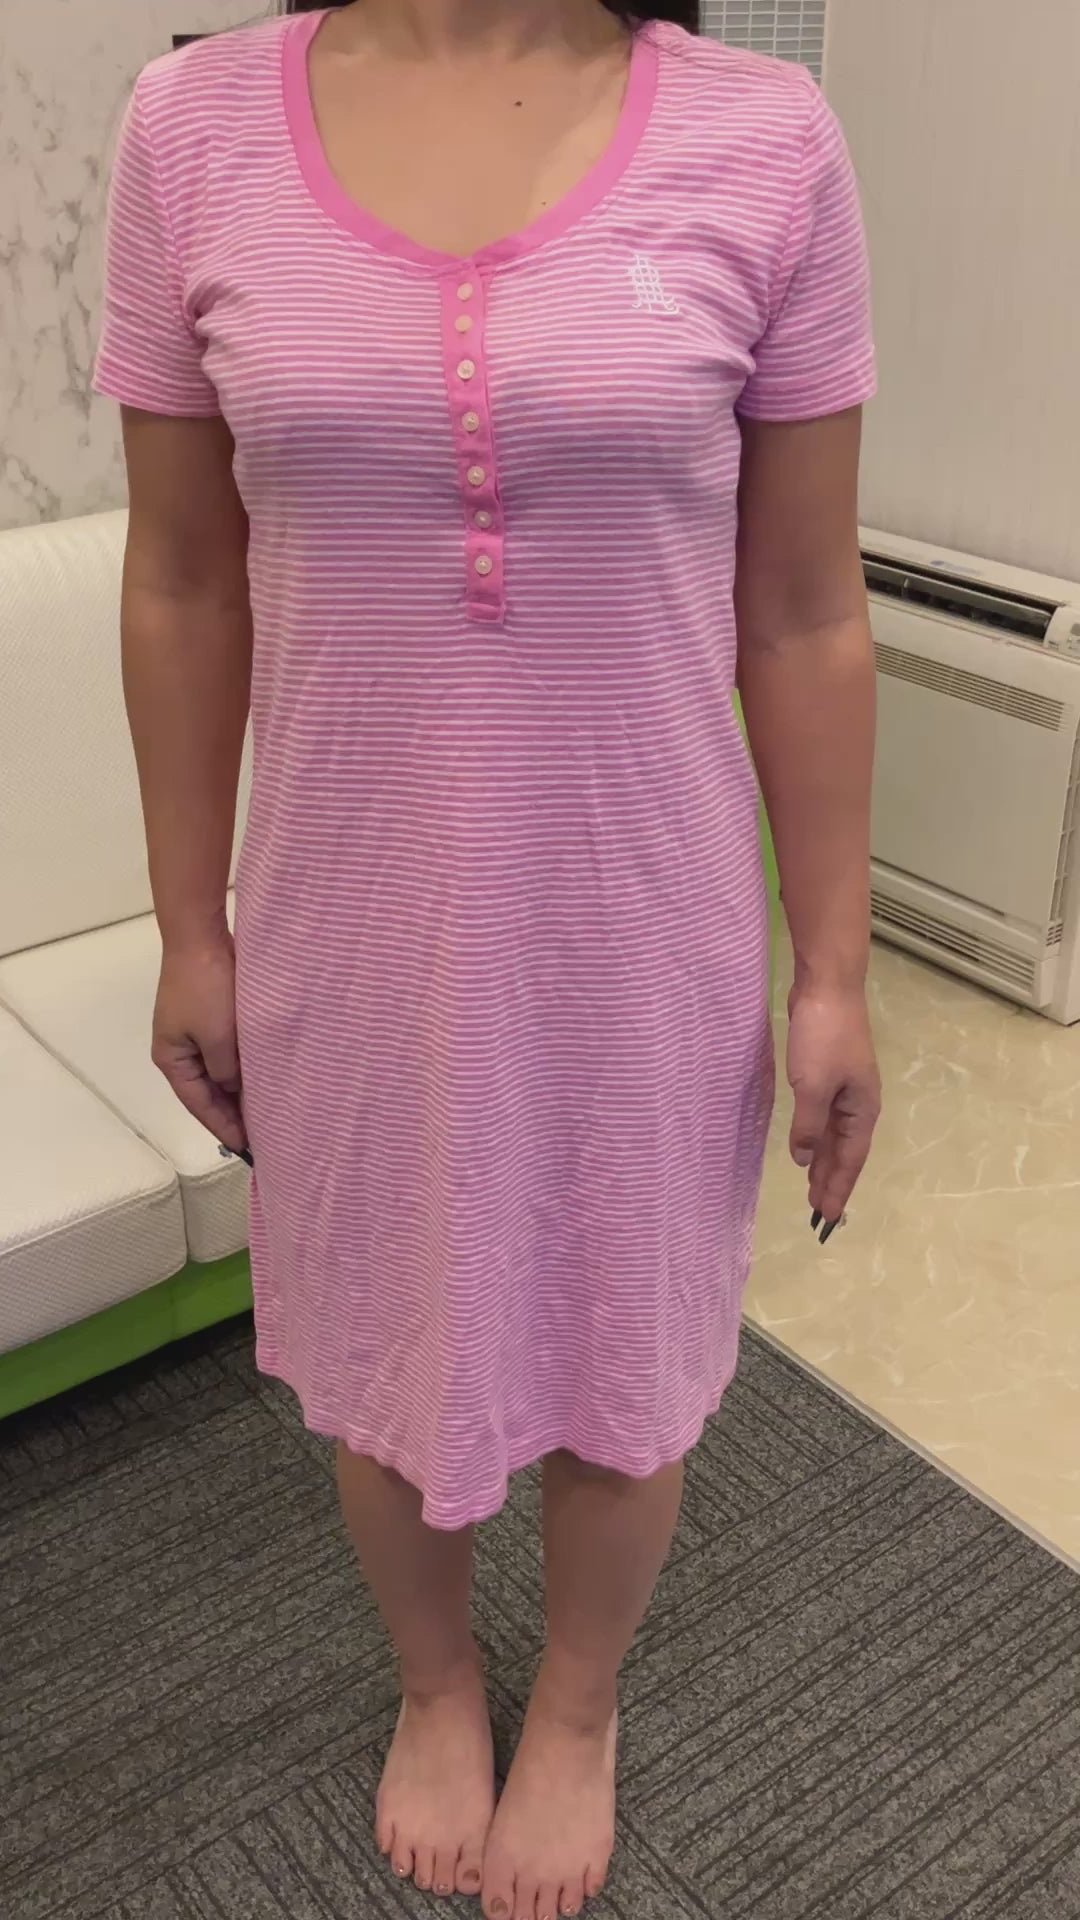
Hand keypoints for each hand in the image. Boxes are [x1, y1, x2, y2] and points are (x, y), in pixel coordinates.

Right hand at [152, 934, 246, 1153]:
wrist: (201, 936)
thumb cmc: (206, 989)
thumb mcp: (218, 1037)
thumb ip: (226, 1071)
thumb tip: (233, 1089)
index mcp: (172, 1058)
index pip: (198, 1104)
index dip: (223, 1126)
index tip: (248, 1147)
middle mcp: (178, 1048)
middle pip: (206, 1091)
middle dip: (230, 1113)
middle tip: (261, 1135)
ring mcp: (193, 1031)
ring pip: (217, 1072)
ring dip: (238, 1091)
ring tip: (265, 1112)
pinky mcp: (209, 1015)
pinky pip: (225, 1052)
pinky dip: (241, 1068)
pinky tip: (261, 1076)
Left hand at [786, 983, 879, 1227]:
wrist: (828, 987)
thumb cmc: (823, 1037)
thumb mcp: (812, 1087)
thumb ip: (808, 1126)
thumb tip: (804, 1159)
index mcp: (862, 1109)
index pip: (851, 1160)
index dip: (839, 1189)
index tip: (828, 1218)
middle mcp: (858, 1104)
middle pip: (845, 1152)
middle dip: (832, 1181)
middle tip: (819, 1212)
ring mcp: (844, 1088)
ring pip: (833, 1136)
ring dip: (823, 1162)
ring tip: (812, 1190)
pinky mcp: (828, 1074)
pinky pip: (824, 1117)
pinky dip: (816, 1136)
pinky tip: (807, 1148)